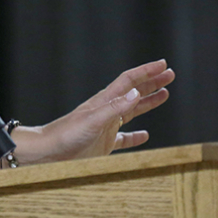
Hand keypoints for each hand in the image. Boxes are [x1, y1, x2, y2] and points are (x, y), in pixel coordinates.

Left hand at [29, 59, 174, 162]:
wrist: (48, 152)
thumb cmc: (66, 134)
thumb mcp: (93, 120)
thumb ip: (115, 107)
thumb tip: (137, 92)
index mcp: (104, 101)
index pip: (129, 81)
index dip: (146, 72)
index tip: (163, 65)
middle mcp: (106, 110)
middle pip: (134, 92)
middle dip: (152, 82)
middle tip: (169, 74)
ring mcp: (105, 126)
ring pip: (132, 111)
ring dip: (148, 102)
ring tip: (164, 94)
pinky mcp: (103, 143)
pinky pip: (124, 138)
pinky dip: (136, 136)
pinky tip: (144, 136)